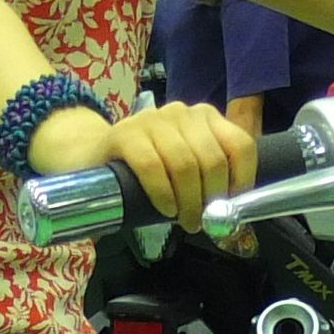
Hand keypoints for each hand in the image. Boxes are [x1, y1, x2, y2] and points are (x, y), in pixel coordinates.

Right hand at [39, 100, 250, 229]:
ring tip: (184, 221)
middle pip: (213, 159)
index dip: (241, 180)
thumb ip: (209, 180)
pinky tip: (165, 209)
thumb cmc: (146, 169)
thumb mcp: (184, 169)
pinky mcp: (125, 133)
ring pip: (185, 164)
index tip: (231, 206)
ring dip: (188, 202)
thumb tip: (237, 216)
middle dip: (211, 198)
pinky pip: (152, 166)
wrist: (92, 155)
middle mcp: (181, 112)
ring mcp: (152, 120)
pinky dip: (163, 194)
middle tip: (201, 221)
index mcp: (204, 118)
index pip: (240, 144)